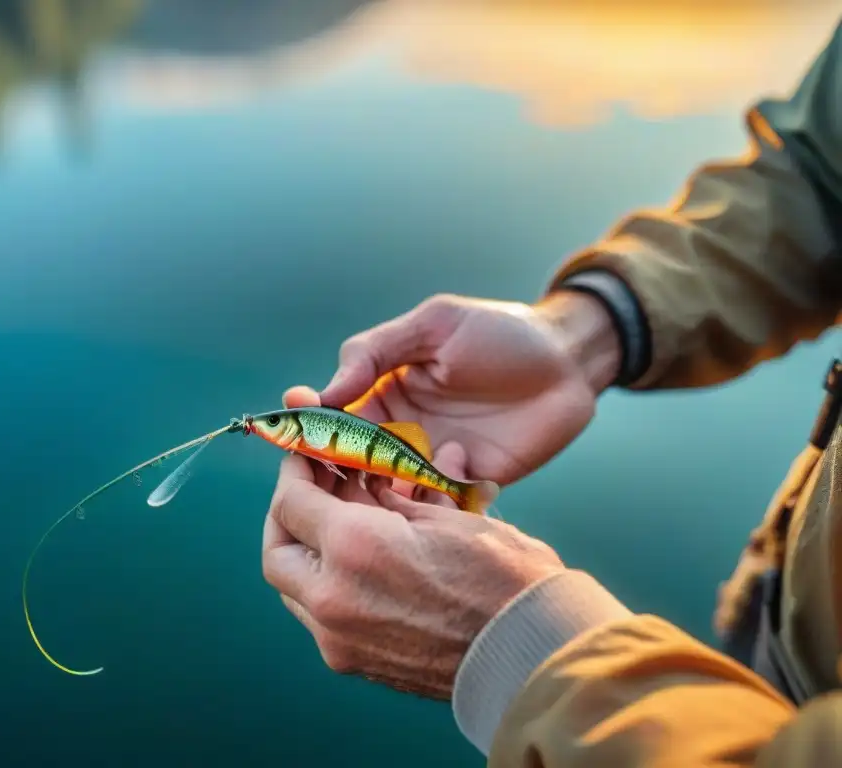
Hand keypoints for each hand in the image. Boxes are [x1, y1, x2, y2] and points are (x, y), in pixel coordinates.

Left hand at [262, 392, 564, 698]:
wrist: (535, 654)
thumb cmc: (504, 577)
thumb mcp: (444, 518)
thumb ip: (388, 500)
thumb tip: (361, 485)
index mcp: (353, 548)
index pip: (292, 502)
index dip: (294, 471)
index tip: (305, 455)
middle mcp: (332, 597)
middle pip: (278, 552)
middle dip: (285, 516)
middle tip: (307, 490)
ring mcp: (339, 638)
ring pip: (294, 589)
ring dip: (304, 553)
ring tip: (333, 523)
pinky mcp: (355, 662)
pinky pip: (319, 616)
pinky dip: (326, 584)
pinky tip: (355, 561)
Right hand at [310, 291, 620, 484]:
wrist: (568, 361)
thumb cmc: (498, 332)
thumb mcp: (433, 325)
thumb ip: (377, 351)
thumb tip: (327, 388)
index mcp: (383, 393)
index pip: (334, 415)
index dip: (311, 421)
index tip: (294, 418)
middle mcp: (400, 433)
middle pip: (352, 463)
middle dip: (335, 468)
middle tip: (334, 464)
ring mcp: (432, 463)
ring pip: (388, 493)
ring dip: (379, 495)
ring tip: (390, 477)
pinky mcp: (468, 486)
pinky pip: (437, 507)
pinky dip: (433, 502)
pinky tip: (453, 465)